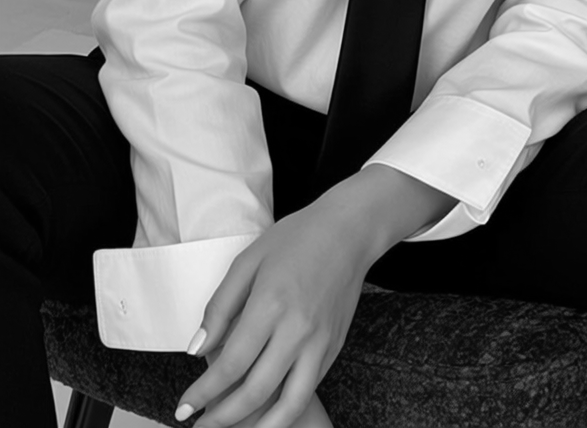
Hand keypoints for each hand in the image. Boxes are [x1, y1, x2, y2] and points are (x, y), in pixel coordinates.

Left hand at [174, 194, 371, 426]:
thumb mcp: (247, 261)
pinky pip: (308, 389)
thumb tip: (196, 350)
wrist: (349, 231)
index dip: (203, 393)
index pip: (231, 365)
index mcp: (271, 305)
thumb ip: (220, 308)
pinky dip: (284, 410)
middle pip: (256, 393)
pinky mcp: (335, 348)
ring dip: (259, 427)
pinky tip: (265, 410)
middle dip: (222, 418)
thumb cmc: (296, 239)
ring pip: (289, 405)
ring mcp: (321, 343)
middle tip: (201, 426)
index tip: (184, 407)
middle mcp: (298, 330)